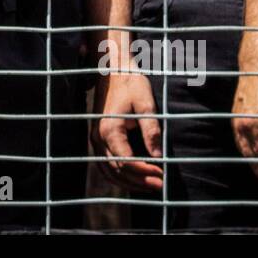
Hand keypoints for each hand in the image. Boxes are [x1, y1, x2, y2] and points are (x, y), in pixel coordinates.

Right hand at [92, 71, 162, 190]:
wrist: (113, 70)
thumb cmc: (131, 84)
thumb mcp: (146, 104)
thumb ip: (151, 131)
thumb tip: (158, 156)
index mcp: (110, 129)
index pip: (127, 161)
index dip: (145, 172)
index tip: (162, 176)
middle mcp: (98, 137)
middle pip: (117, 169)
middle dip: (139, 180)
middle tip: (160, 186)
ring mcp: (95, 138)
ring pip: (109, 170)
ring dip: (129, 182)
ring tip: (149, 186)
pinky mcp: (97, 138)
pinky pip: (104, 164)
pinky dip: (118, 175)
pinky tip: (132, 179)